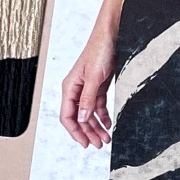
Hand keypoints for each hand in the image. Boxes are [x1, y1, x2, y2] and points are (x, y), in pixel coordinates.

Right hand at [60, 28, 115, 147]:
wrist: (111, 35)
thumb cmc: (99, 50)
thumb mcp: (94, 77)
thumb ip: (87, 99)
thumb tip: (81, 119)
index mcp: (69, 88)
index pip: (67, 116)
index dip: (75, 132)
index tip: (85, 144)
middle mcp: (76, 90)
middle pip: (79, 118)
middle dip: (88, 132)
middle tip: (100, 144)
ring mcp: (87, 88)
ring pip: (89, 114)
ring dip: (96, 127)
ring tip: (106, 138)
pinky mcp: (98, 86)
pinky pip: (97, 106)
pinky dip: (102, 116)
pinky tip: (108, 124)